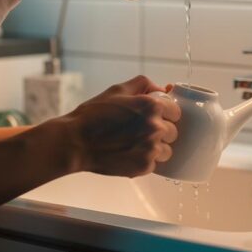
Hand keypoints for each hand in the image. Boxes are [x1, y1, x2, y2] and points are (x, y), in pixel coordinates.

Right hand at [61, 75, 180, 176]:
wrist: (74, 142)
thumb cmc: (94, 115)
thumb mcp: (118, 90)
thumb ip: (144, 84)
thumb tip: (164, 89)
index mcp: (152, 106)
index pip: (176, 112)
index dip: (165, 114)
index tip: (153, 117)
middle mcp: (155, 127)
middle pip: (173, 132)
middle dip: (160, 132)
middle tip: (139, 132)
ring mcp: (150, 149)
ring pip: (167, 151)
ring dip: (155, 149)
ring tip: (133, 144)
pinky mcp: (143, 167)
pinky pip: (154, 164)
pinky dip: (143, 161)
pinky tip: (127, 154)